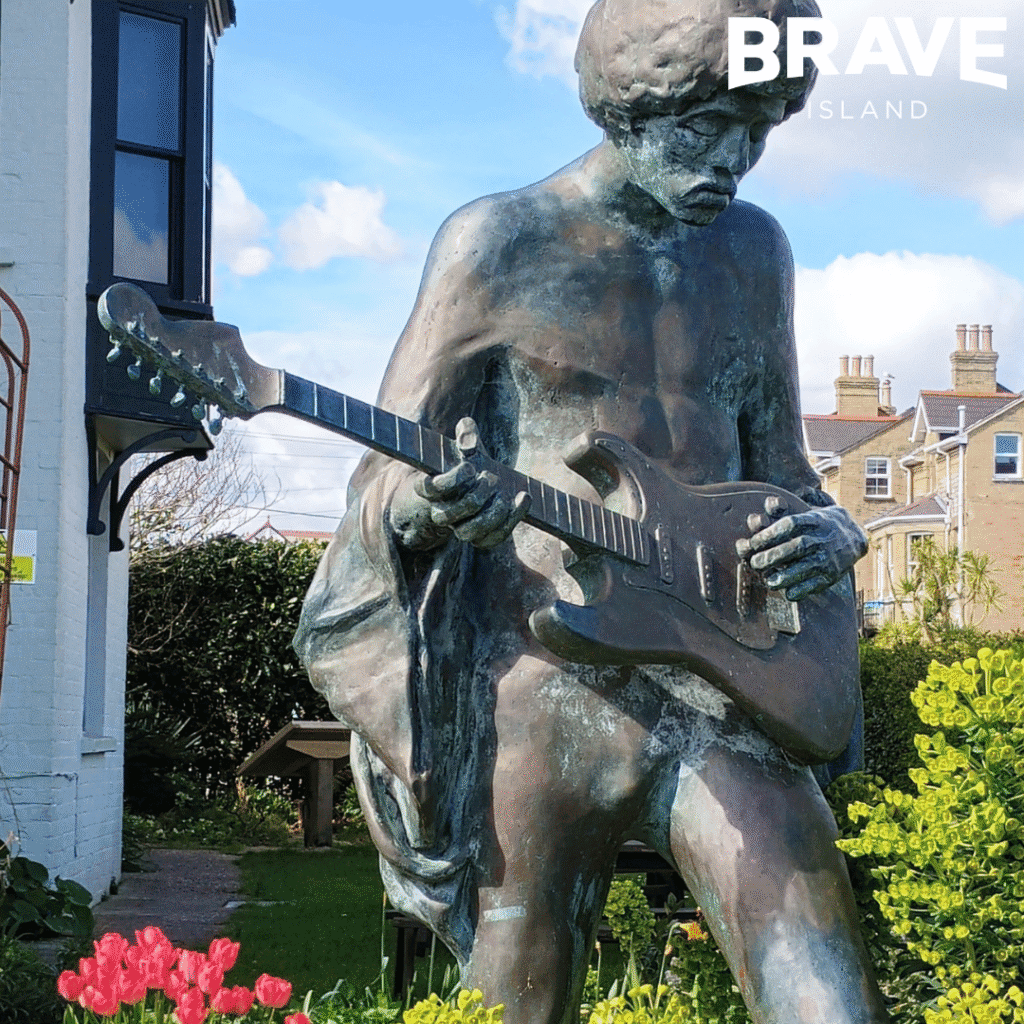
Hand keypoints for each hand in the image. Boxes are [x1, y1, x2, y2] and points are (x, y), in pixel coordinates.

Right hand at [390, 417, 529, 550]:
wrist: (483, 484)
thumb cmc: (471, 462)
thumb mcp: (468, 445)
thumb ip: (467, 433)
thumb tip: (468, 437)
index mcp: (431, 488)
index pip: (430, 489)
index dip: (450, 480)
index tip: (470, 467)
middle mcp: (441, 512)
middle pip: (446, 516)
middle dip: (472, 498)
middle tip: (490, 478)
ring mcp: (460, 528)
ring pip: (467, 533)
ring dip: (489, 514)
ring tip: (503, 495)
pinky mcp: (482, 538)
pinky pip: (493, 538)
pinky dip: (511, 519)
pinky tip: (523, 499)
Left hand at [745, 504, 866, 600]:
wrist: (853, 537)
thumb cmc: (817, 524)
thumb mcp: (805, 511)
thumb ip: (784, 510)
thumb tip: (768, 504)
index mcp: (814, 520)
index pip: (791, 524)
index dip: (771, 533)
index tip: (753, 542)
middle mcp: (823, 538)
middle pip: (797, 546)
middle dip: (772, 556)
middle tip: (754, 563)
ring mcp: (829, 558)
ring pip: (806, 567)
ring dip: (783, 576)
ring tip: (767, 579)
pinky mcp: (832, 575)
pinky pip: (816, 585)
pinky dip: (800, 590)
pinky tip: (787, 591)